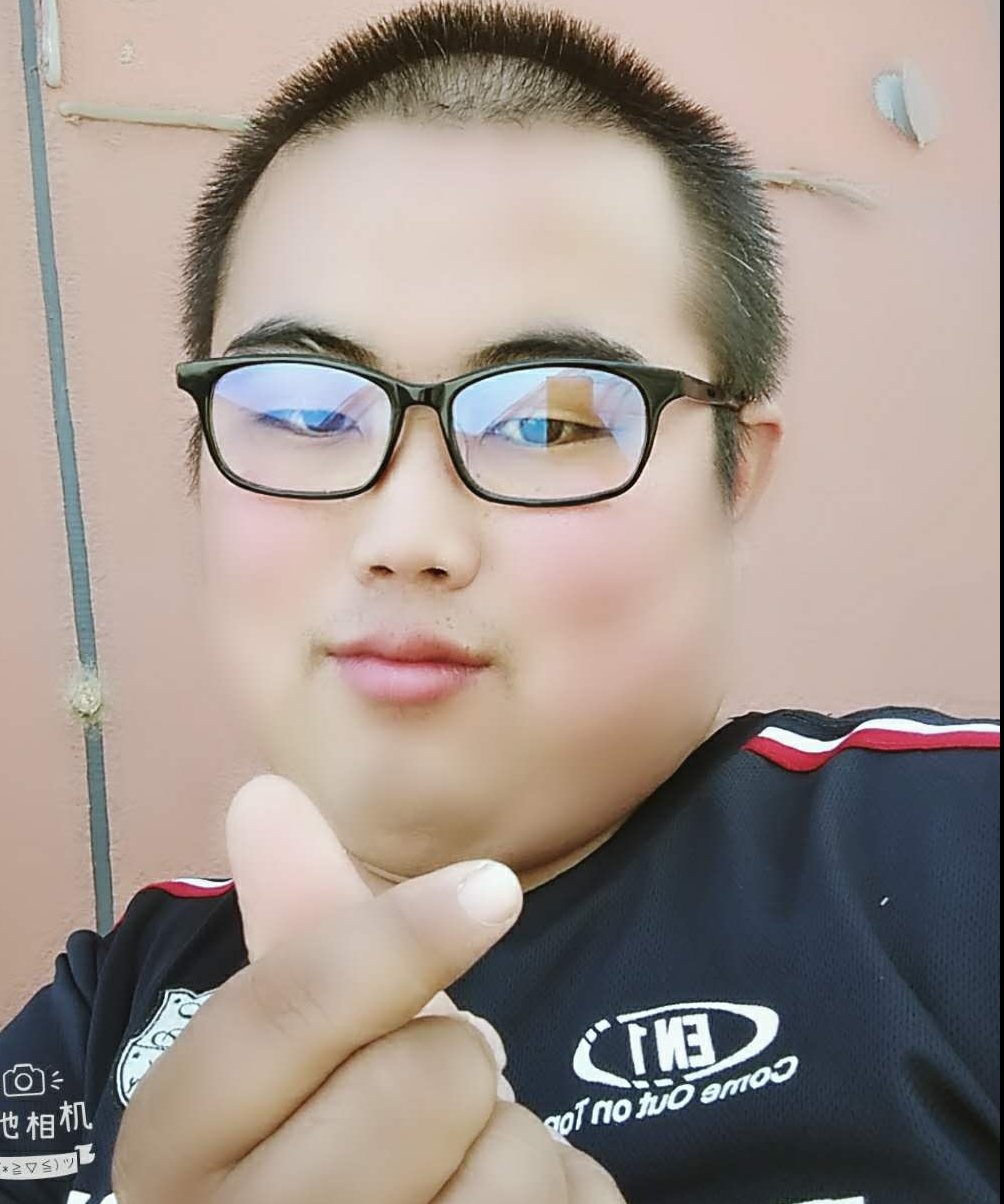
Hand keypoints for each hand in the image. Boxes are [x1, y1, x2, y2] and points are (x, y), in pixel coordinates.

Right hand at [111, 774, 623, 1202]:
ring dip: (524, 1151)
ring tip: (464, 1180)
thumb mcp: (302, 1062)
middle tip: (437, 1102)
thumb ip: (301, 939)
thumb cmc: (332, 1155)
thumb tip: (263, 794)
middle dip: (461, 1068)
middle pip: (417, 1082)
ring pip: (508, 1165)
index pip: (283, 1011)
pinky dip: (572, 1198)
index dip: (395, 937)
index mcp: (179, 1146)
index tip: (493, 888)